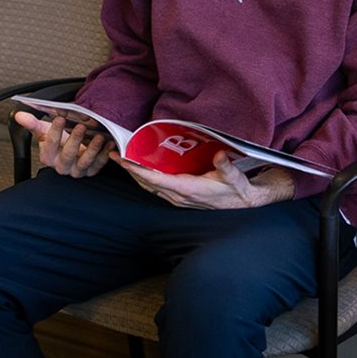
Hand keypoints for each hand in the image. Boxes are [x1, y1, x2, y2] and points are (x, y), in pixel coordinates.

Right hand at [14, 108, 115, 177]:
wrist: (70, 150)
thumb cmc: (58, 140)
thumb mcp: (44, 131)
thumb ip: (32, 123)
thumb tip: (19, 115)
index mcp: (48, 157)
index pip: (50, 144)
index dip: (55, 131)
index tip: (60, 117)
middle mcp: (62, 166)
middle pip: (68, 154)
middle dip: (75, 140)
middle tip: (80, 126)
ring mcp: (78, 170)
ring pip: (85, 162)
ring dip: (92, 148)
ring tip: (98, 135)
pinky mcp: (91, 170)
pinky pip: (99, 164)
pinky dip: (105, 153)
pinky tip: (109, 142)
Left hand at [111, 151, 296, 209]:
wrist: (243, 202)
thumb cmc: (237, 189)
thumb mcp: (235, 177)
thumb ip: (226, 167)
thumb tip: (219, 155)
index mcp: (189, 189)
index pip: (157, 180)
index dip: (139, 170)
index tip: (124, 160)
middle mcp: (179, 196)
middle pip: (147, 183)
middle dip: (129, 170)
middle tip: (113, 154)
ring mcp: (178, 198)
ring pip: (149, 187)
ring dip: (134, 174)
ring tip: (120, 160)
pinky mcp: (179, 197)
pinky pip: (156, 188)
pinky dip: (144, 178)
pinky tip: (138, 170)